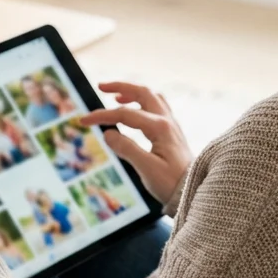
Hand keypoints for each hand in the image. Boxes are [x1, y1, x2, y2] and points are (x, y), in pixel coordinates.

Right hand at [79, 81, 192, 204]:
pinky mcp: (172, 131)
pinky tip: (134, 110)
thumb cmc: (171, 183)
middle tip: (101, 86)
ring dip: (133, 92)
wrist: (193, 191)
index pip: (125, 114)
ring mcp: (171, 124)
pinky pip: (157, 106)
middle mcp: (167, 121)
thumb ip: (127, 149)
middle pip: (142, 92)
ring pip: (151, 97)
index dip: (102, 116)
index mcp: (160, 128)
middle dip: (120, 86)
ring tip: (115, 96)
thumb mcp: (146, 169)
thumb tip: (108, 134)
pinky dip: (142, 102)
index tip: (84, 121)